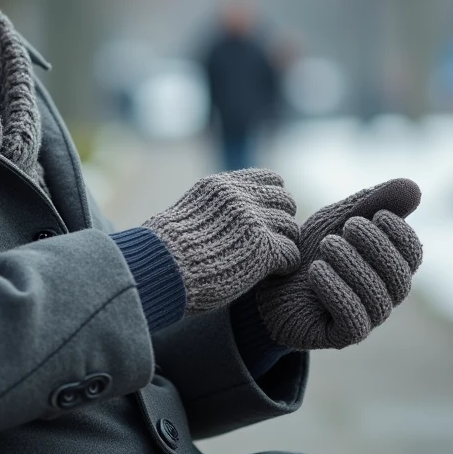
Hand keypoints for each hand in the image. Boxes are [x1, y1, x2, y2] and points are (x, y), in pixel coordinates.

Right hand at [143, 168, 300, 314]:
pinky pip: (291, 253)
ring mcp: (253, 220)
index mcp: (221, 186)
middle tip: (271, 243)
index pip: (271, 180)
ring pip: (291, 228)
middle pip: (285, 202)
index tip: (265, 219)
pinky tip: (271, 274)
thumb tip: (223, 218)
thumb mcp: (188, 213)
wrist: (160, 269)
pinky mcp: (263, 248)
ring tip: (270, 261)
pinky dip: (285, 265)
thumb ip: (213, 208)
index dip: (273, 201)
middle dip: (281, 223)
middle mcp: (240, 197)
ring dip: (284, 245)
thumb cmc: (165, 252)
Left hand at [255, 178, 422, 349]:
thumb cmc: (308, 249)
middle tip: (349, 226)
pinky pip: (353, 319)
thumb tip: (414, 186)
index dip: (400, 233)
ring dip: (353, 265)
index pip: (413, 253)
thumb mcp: (336, 219)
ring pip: (377, 297)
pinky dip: (336, 290)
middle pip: (399, 276)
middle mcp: (384, 295)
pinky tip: (316, 270)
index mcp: (388, 266)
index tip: (375, 214)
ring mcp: (367, 318)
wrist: (268, 281)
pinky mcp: (342, 336)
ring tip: (327, 245)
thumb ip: (371, 202)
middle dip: (376, 246)